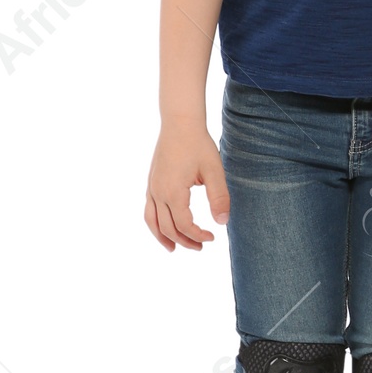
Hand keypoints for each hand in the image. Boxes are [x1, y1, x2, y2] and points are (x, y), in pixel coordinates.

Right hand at [145, 122, 230, 248]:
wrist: (179, 123)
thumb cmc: (199, 145)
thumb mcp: (214, 170)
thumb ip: (219, 197)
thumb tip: (222, 222)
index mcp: (173, 192)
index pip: (183, 225)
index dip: (198, 235)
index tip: (213, 237)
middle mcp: (158, 193)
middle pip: (168, 228)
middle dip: (185, 240)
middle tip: (201, 246)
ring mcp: (151, 188)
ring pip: (152, 221)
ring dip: (163, 238)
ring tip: (174, 249)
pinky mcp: (151, 183)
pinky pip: (148, 210)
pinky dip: (154, 224)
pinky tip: (164, 226)